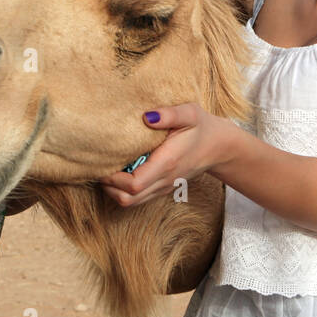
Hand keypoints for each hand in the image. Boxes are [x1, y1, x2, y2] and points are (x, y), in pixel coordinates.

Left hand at [99, 103, 231, 207]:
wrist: (218, 147)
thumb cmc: (201, 127)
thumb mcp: (189, 114)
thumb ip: (169, 114)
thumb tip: (146, 117)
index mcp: (167, 163)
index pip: (134, 184)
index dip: (113, 178)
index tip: (103, 161)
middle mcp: (164, 180)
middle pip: (127, 198)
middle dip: (108, 186)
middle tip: (98, 165)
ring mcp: (163, 187)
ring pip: (131, 202)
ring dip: (114, 190)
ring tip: (106, 168)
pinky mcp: (162, 188)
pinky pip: (138, 198)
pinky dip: (123, 190)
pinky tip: (120, 171)